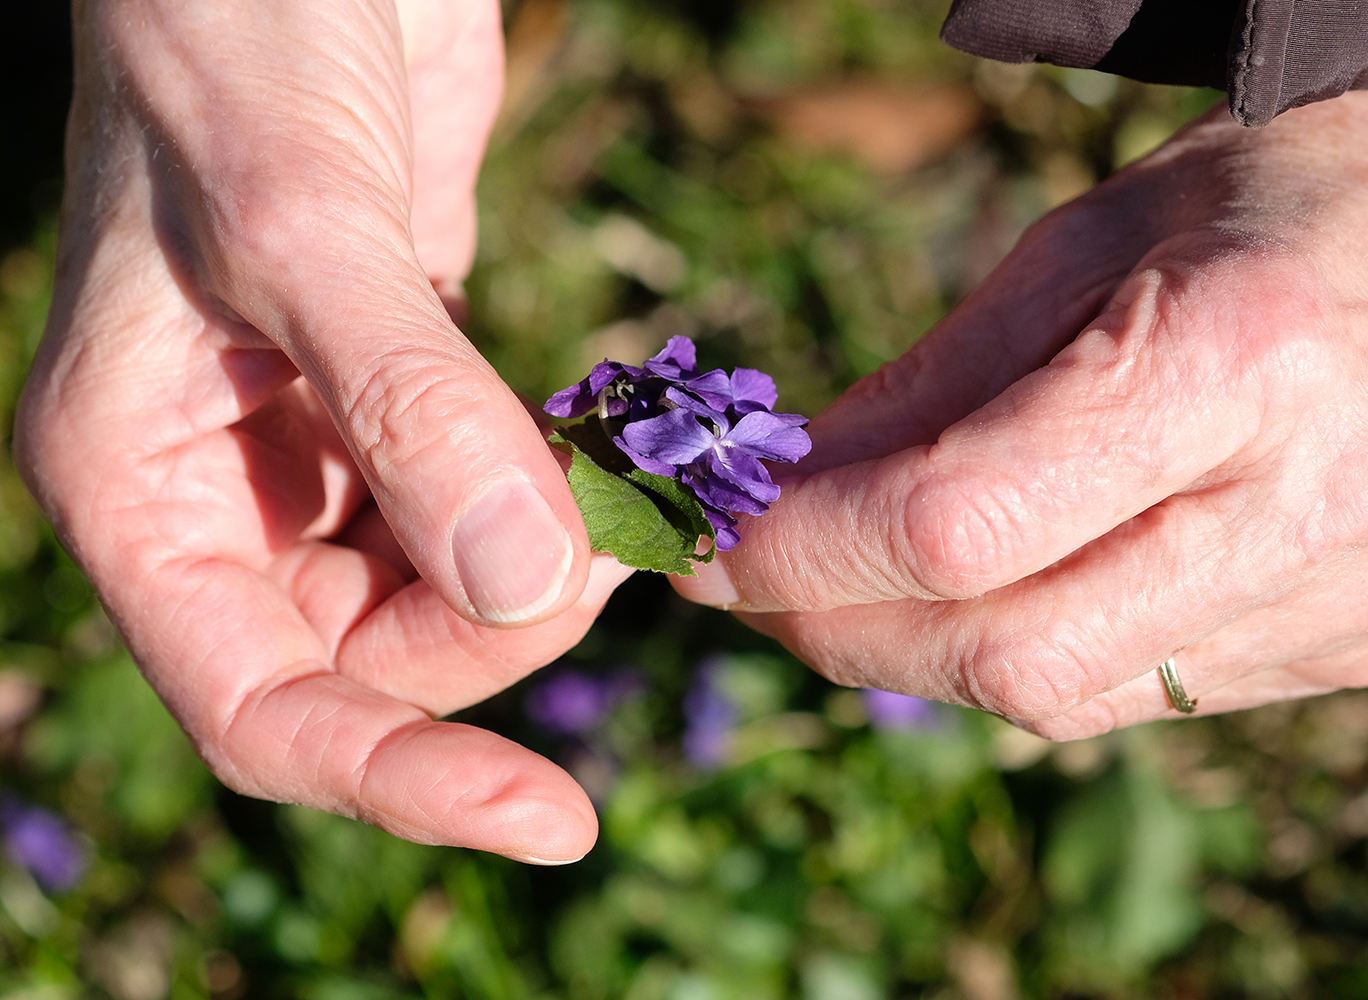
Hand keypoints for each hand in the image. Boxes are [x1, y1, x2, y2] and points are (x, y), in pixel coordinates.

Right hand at [16, 0, 629, 861]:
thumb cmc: (228, 43)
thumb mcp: (295, 220)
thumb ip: (406, 407)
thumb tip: (521, 583)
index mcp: (138, 488)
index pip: (262, 706)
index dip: (402, 782)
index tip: (552, 819)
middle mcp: (220, 493)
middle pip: (371, 662)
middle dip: (502, 632)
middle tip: (610, 541)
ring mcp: (311, 451)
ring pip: (435, 595)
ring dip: (538, 574)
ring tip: (609, 489)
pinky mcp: (396, 399)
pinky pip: (477, 510)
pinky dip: (549, 508)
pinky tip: (589, 457)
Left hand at [675, 12, 1367, 737]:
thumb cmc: (1255, 209)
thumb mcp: (1075, 248)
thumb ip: (925, 389)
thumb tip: (780, 497)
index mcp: (1237, 358)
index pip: (964, 522)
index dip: (808, 554)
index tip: (709, 548)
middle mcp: (1310, 502)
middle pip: (1009, 653)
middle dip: (844, 632)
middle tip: (755, 585)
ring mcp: (1345, 594)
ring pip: (1062, 698)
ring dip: (919, 654)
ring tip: (856, 581)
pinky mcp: (1352, 645)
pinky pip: (1130, 696)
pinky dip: (1023, 655)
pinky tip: (995, 591)